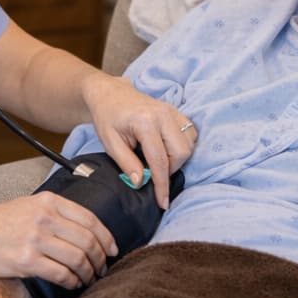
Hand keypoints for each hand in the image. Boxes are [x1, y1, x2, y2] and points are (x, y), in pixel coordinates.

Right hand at [0, 191, 117, 284]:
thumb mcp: (30, 205)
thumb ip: (56, 213)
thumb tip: (87, 230)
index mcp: (49, 201)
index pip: (90, 219)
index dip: (107, 237)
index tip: (113, 249)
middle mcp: (45, 217)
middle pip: (88, 240)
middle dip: (101, 258)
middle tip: (103, 268)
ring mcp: (35, 239)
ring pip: (78, 258)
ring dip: (89, 272)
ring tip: (89, 278)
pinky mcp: (26, 261)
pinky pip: (61, 274)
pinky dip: (72, 281)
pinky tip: (73, 284)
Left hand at [80, 72, 196, 208]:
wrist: (110, 94)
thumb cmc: (107, 117)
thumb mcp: (110, 143)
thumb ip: (127, 164)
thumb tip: (141, 183)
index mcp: (145, 122)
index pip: (160, 160)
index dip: (162, 184)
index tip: (163, 203)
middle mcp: (163, 114)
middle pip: (181, 152)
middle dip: (170, 169)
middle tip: (152, 170)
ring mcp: (172, 111)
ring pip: (189, 144)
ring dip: (177, 158)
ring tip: (157, 158)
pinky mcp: (176, 111)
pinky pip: (190, 134)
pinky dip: (182, 146)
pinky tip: (166, 148)